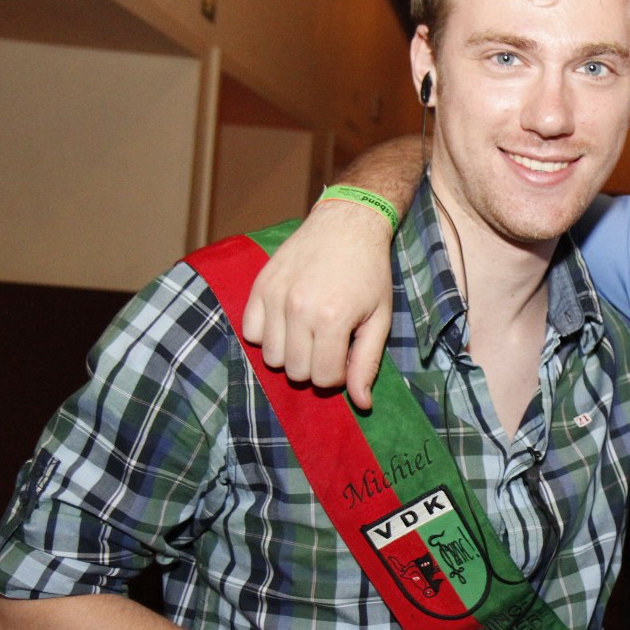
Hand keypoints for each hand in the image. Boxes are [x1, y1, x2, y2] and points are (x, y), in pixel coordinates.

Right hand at [241, 199, 394, 407]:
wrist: (347, 225)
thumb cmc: (370, 273)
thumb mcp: (379, 319)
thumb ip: (367, 363)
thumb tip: (361, 404)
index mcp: (333, 320)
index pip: (322, 379)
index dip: (336, 374)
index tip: (345, 354)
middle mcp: (299, 310)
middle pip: (295, 371)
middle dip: (314, 366)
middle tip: (328, 342)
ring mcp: (275, 297)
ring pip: (269, 357)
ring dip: (289, 353)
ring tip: (308, 332)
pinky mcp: (259, 286)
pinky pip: (250, 332)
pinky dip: (266, 334)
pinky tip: (286, 321)